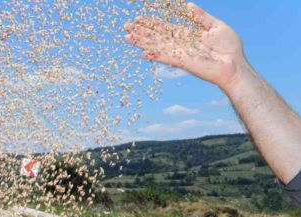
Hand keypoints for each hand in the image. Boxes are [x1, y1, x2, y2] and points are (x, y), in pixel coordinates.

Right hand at [124, 3, 247, 91]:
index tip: (138, 19)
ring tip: (128, 38)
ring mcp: (180, 54)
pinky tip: (143, 53)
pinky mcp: (183, 62)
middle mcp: (180, 44)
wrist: (235, 65)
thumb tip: (188, 6)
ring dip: (142, 42)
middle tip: (126, 26)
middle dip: (141, 31)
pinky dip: (155, 56)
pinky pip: (166, 58)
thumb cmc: (230, 48)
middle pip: (156, 36)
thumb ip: (201, 17)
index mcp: (187, 35)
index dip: (151, 23)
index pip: (165, 27)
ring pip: (157, 46)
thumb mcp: (216, 26)